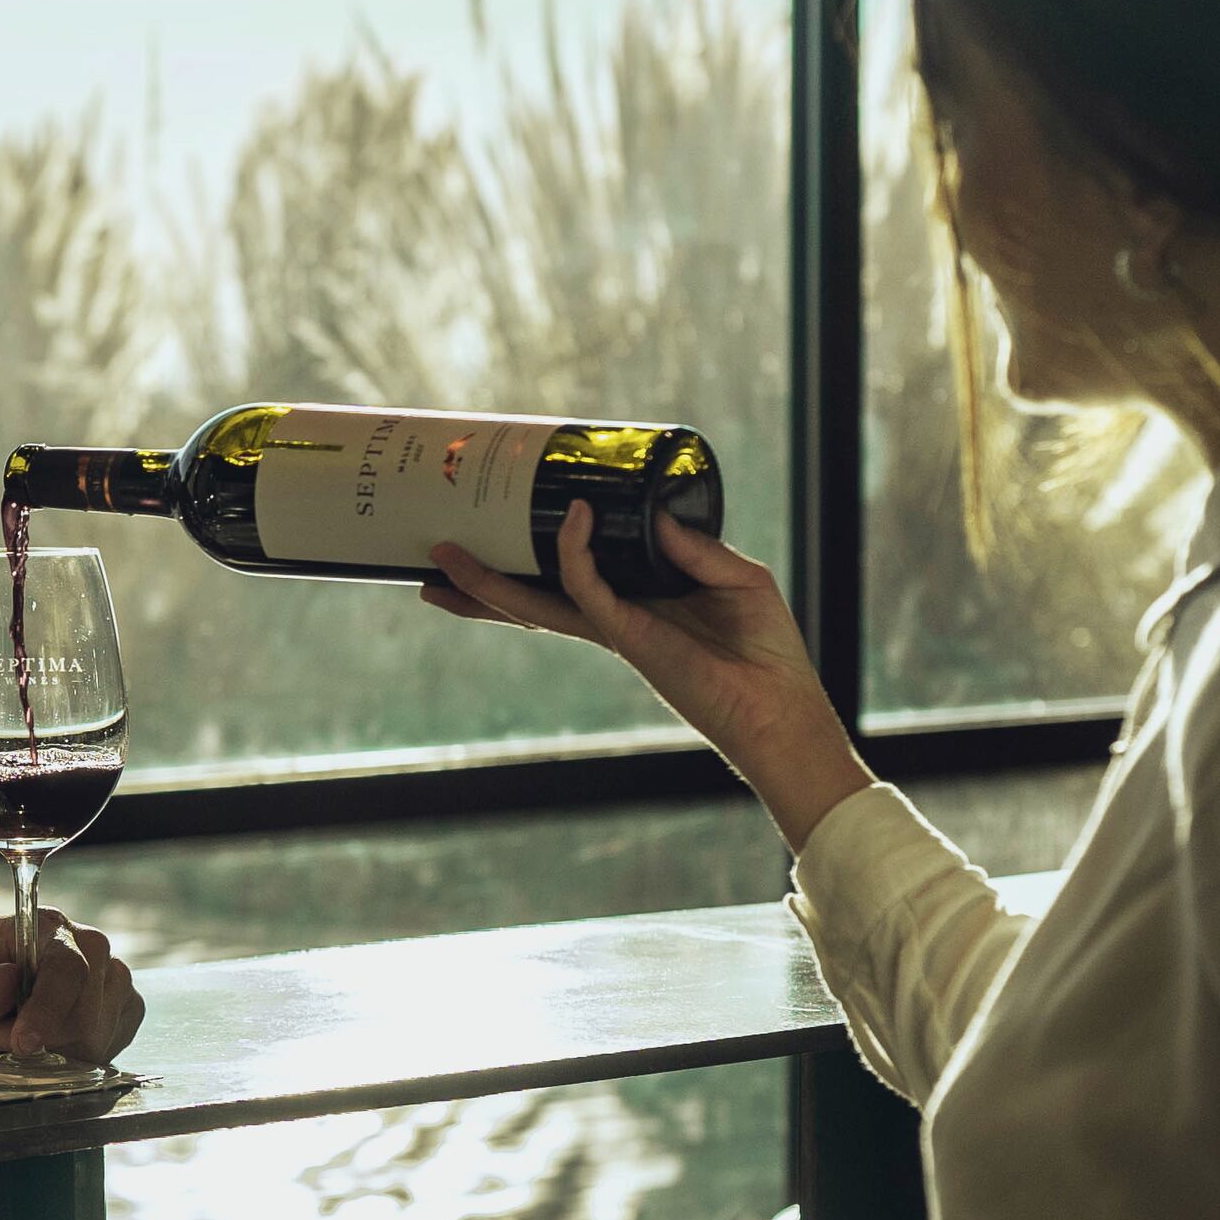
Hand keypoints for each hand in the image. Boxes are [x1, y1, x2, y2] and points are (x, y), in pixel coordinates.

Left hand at [0, 909, 142, 1063]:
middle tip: (2, 1033)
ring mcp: (116, 978)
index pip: (67, 967)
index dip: (48, 1009)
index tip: (23, 1042)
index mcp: (50, 927)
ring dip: (55, 1050)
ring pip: (97, 1036)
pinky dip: (75, 1057)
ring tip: (23, 1033)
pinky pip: (108, 1048)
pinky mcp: (127, 1008)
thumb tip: (6, 983)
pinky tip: (52, 1042)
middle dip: (43, 1038)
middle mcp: (93, 947)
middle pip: (87, 1011)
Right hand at [424, 519, 873, 851]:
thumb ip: (693, 544)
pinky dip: (575, 556)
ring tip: (442, 564)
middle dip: (485, 583)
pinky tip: (572, 522)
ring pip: (538, 604)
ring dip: (490, 583)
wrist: (781, 709)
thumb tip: (651, 510)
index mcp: (639, 605)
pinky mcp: (629, 638)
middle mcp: (617, 620)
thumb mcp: (738, 577)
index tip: (518, 519)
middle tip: (438, 556)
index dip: (544, 553)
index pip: (577, 578)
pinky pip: (589, 591)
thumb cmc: (768, 653)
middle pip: (535, 598)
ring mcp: (616, 631)